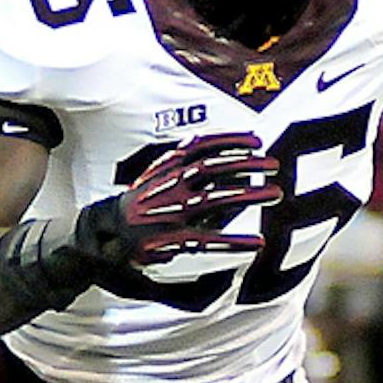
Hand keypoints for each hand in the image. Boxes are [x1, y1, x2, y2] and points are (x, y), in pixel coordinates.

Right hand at [78, 132, 283, 266]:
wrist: (108, 230)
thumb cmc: (141, 201)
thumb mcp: (156, 172)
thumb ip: (181, 160)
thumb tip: (210, 146)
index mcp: (167, 168)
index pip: (202, 146)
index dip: (231, 140)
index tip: (256, 140)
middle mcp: (172, 186)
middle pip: (215, 168)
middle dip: (247, 164)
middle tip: (273, 165)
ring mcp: (174, 212)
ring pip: (218, 199)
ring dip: (250, 195)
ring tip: (275, 193)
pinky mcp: (175, 239)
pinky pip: (210, 240)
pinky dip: (235, 242)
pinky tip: (256, 242)